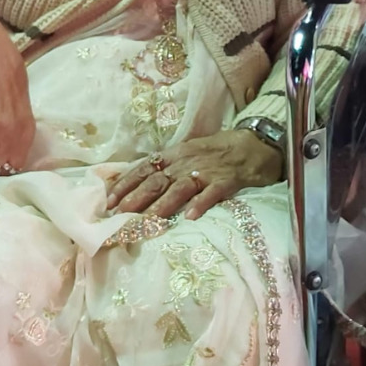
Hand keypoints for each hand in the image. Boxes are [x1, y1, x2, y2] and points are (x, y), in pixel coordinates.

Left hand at [105, 130, 281, 220]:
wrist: (257, 142)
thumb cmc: (221, 150)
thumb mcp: (190, 153)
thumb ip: (168, 167)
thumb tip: (140, 184)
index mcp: (176, 154)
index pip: (144, 168)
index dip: (126, 184)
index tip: (108, 201)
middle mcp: (187, 162)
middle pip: (157, 180)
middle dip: (136, 198)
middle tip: (119, 216)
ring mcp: (207, 171)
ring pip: (179, 188)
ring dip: (161, 205)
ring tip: (146, 222)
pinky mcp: (228, 181)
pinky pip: (212, 193)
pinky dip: (200, 204)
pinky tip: (189, 217)